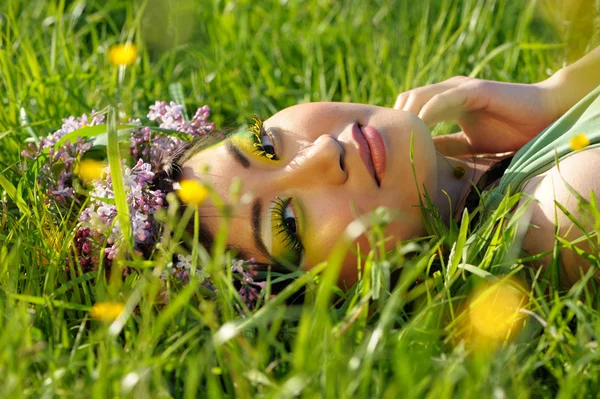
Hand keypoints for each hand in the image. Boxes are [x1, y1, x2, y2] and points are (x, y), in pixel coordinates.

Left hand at [394, 76, 561, 154]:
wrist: (544, 116)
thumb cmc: (510, 131)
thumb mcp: (470, 144)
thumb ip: (448, 146)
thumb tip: (424, 155)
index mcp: (446, 102)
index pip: (411, 109)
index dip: (398, 126)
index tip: (389, 150)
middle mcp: (449, 90)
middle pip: (408, 100)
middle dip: (396, 121)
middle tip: (389, 148)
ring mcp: (460, 87)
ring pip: (420, 96)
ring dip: (407, 118)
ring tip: (400, 142)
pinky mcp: (474, 89)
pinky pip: (442, 99)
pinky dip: (427, 113)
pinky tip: (420, 131)